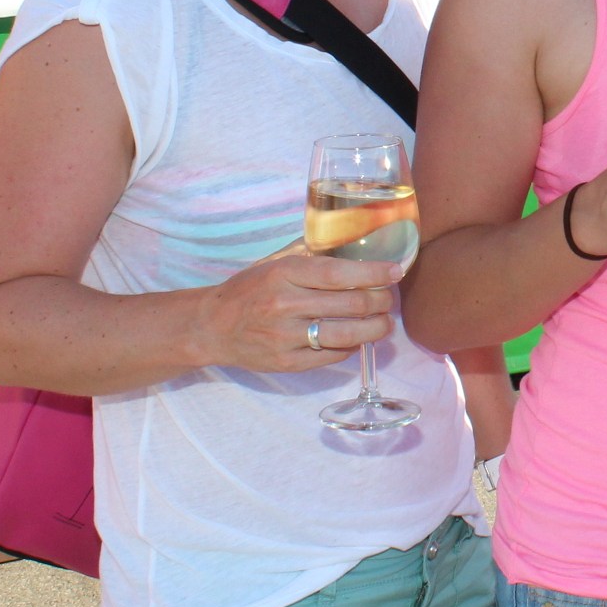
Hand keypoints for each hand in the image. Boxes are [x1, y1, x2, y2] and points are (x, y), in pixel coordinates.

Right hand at [197, 241, 399, 372]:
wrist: (211, 326)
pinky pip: (332, 356)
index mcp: (284, 273)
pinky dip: (351, 348)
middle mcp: (285, 305)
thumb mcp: (275, 263)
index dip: (374, 274)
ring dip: (375, 329)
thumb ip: (311, 254)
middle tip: (389, 300)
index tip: (395, 272)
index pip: (340, 274)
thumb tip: (354, 243)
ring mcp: (286, 337)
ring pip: (347, 334)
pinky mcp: (286, 362)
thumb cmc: (249, 289)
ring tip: (384, 323)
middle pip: (351, 305)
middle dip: (381, 302)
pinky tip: (357, 339)